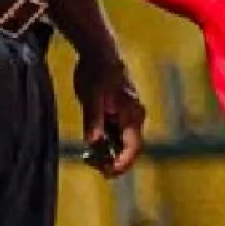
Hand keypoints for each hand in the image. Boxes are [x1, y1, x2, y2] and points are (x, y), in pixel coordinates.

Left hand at [75, 56, 145, 177]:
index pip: (133, 146)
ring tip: (89, 159)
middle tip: (94, 167)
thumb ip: (93, 119)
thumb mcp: (91, 96)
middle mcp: (134, 117)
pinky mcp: (118, 114)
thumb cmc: (96, 72)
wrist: (98, 53)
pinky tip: (91, 148)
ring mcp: (127, 116)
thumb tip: (92, 142)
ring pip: (122, 144)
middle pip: (130, 149)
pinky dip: (106, 145)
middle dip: (115, 162)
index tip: (108, 172)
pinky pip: (116, 136)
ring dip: (109, 154)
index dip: (123, 163)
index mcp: (133, 114)